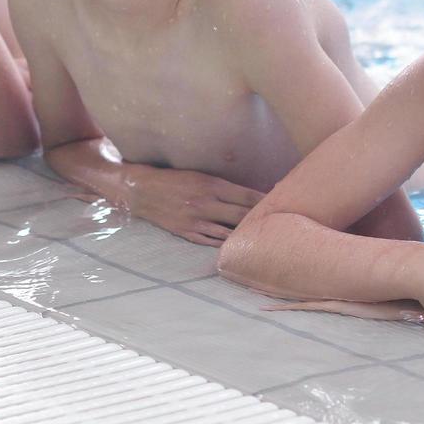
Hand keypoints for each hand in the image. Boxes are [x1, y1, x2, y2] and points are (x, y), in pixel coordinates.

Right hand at [124, 167, 264, 246]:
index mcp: (211, 185)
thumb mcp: (200, 176)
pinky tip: (238, 247)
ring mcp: (196, 221)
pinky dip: (226, 244)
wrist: (143, 191)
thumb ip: (222, 187)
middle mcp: (206, 203)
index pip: (246, 195)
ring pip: (229, 231)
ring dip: (245, 235)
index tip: (280, 202)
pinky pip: (212, 241)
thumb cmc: (174, 180)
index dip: (265, 200)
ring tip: (263, 239)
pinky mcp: (187, 233)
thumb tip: (248, 195)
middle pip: (241, 214)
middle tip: (278, 223)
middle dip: (260, 218)